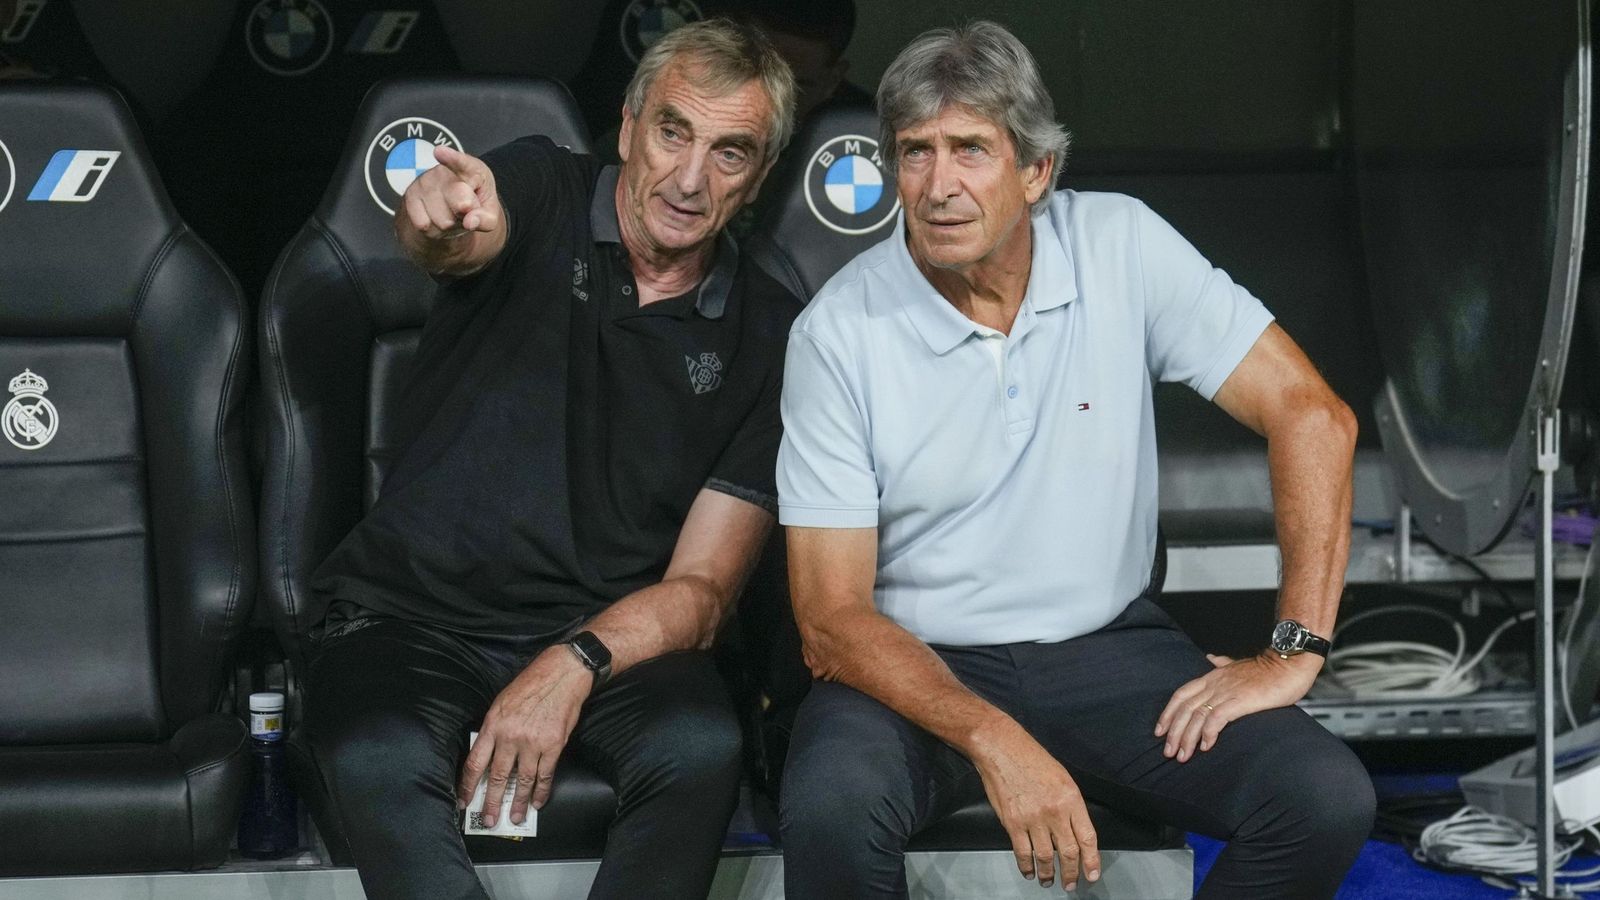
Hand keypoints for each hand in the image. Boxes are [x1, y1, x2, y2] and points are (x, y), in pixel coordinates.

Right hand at [400, 144, 502, 241]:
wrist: (451, 209)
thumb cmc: (474, 205)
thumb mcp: (489, 214)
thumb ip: (486, 219)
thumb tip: (470, 222)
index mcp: (471, 168)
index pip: (462, 162)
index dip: (451, 158)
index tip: (439, 152)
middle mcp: (444, 171)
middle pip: (460, 203)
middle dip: (466, 214)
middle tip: (466, 209)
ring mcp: (425, 182)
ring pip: (442, 221)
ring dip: (449, 225)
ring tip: (451, 214)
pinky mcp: (410, 195)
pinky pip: (424, 225)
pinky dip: (433, 230)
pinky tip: (437, 218)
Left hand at [457, 645, 591, 826]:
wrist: (562, 674)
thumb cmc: (531, 684)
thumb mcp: (502, 703)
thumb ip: (493, 729)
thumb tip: (488, 753)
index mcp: (493, 725)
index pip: (474, 762)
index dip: (468, 785)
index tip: (464, 801)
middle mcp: (510, 736)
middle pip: (496, 776)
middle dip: (491, 801)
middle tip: (488, 820)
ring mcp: (532, 743)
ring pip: (521, 780)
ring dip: (518, 802)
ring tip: (515, 817)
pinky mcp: (553, 745)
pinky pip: (545, 775)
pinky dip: (541, 791)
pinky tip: (537, 802)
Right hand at [971, 720, 1100, 891]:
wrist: (1001, 748)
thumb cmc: (1031, 759)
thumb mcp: (1062, 778)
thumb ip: (1071, 806)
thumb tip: (1075, 831)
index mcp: (1071, 799)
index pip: (1087, 838)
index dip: (1092, 860)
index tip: (1092, 874)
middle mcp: (1054, 811)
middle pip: (1068, 852)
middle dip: (1071, 873)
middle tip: (1071, 884)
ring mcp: (1032, 818)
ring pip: (1045, 857)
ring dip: (1048, 874)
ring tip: (1049, 881)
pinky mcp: (1012, 823)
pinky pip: (1022, 852)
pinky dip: (1026, 866)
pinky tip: (1029, 871)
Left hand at [1154, 651, 1319, 762]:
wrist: (1288, 664)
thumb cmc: (1268, 669)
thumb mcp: (1238, 665)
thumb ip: (1222, 663)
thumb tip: (1211, 658)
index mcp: (1212, 677)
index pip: (1181, 695)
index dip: (1168, 713)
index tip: (1160, 730)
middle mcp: (1214, 684)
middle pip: (1184, 709)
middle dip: (1174, 732)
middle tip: (1168, 752)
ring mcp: (1226, 692)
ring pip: (1196, 716)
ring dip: (1187, 738)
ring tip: (1183, 755)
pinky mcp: (1239, 701)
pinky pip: (1216, 719)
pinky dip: (1208, 733)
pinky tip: (1206, 746)